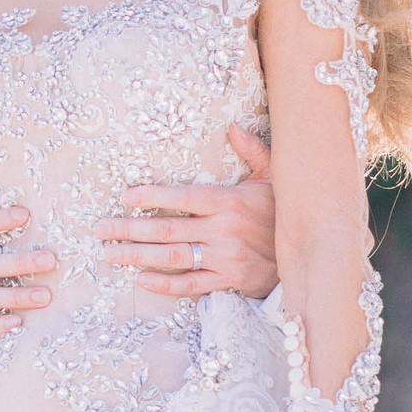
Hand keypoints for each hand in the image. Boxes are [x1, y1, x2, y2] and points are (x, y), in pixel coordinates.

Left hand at [97, 125, 275, 297]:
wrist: (311, 254)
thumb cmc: (284, 212)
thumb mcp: (274, 177)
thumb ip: (252, 152)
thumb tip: (232, 127)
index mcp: (230, 202)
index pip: (182, 198)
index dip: (151, 197)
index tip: (125, 197)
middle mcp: (225, 230)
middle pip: (168, 229)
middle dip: (129, 229)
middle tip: (100, 229)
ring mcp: (226, 259)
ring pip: (174, 257)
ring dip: (138, 256)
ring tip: (110, 254)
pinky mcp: (231, 282)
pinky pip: (192, 284)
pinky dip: (166, 283)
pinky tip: (142, 278)